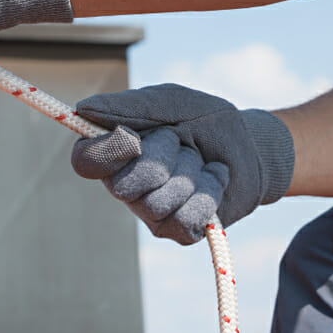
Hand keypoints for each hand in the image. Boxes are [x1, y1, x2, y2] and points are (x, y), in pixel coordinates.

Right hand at [71, 84, 294, 244]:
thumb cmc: (203, 120)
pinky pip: (186, 221)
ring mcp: (151, 212)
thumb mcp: (170, 101)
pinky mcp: (179, 230)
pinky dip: (209, 193)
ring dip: (190, 173)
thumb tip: (82, 110)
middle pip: (125, 187)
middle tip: (180, 141)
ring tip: (199, 160)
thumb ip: (128, 105)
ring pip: (158, 204)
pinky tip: (213, 179)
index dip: (107, 152)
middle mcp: (125, 185)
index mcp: (115, 151)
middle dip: (163, 158)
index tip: (133, 137)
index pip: (85, 161)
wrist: (250, 144)